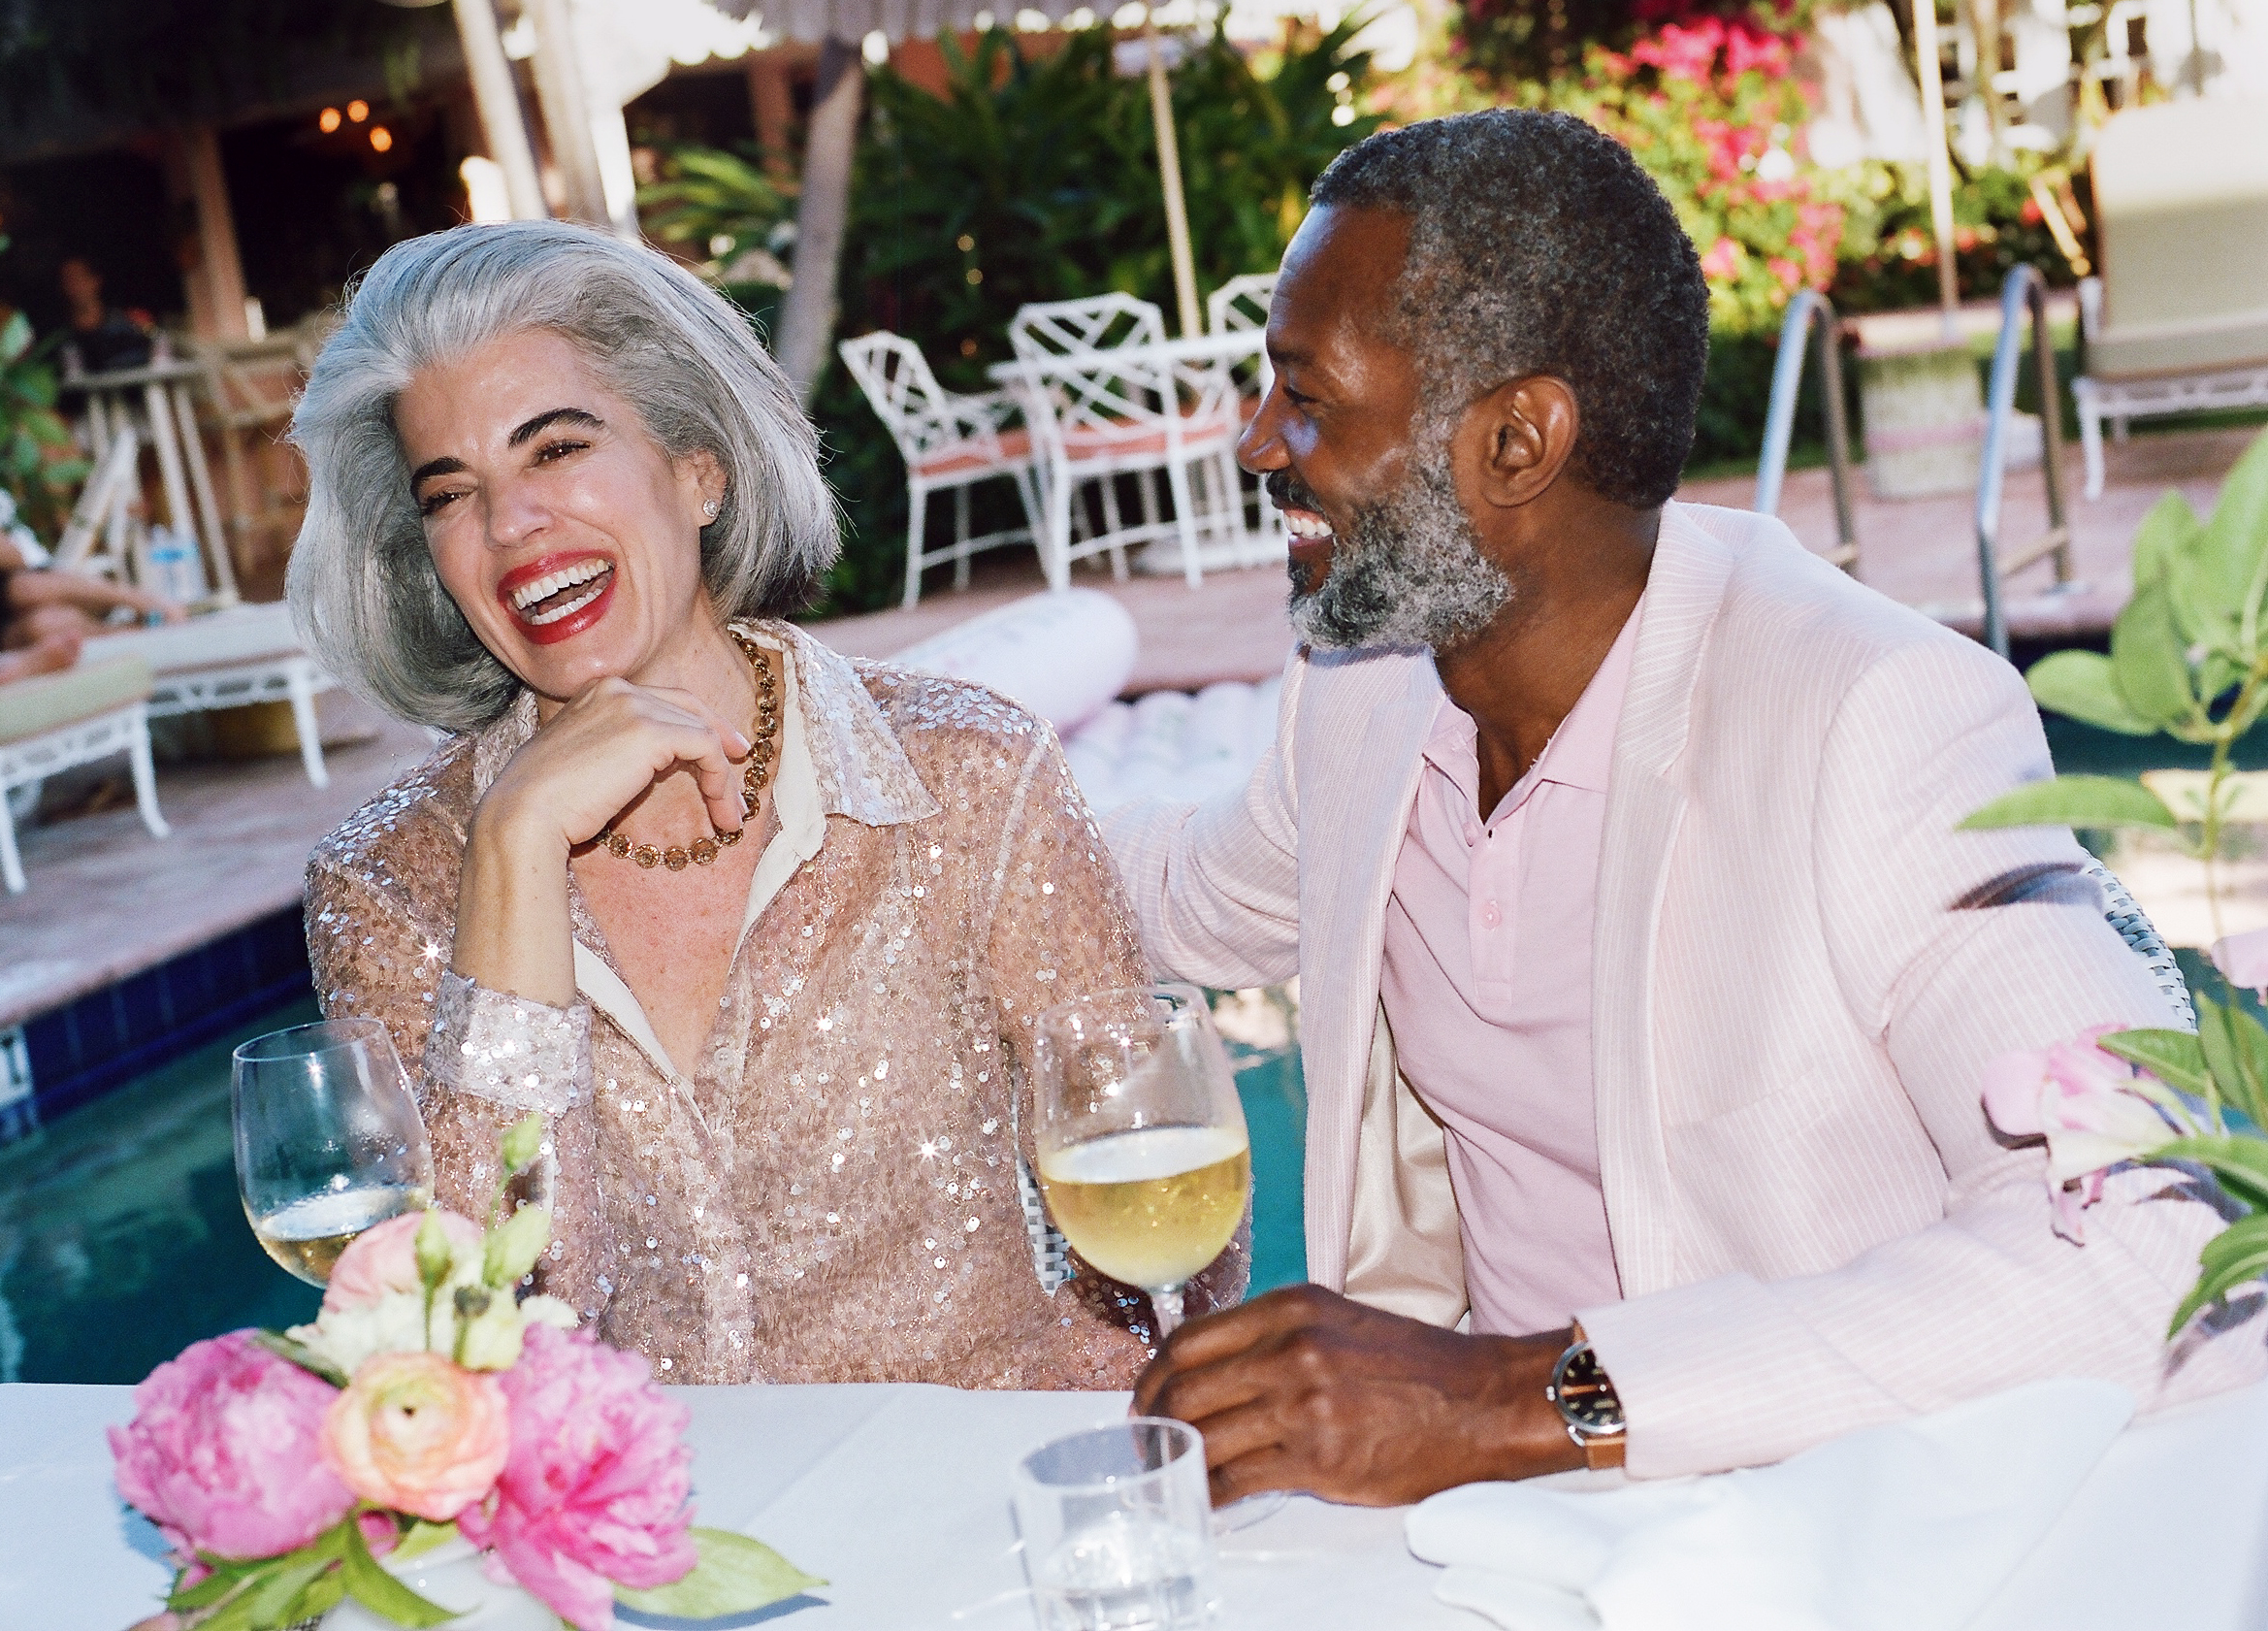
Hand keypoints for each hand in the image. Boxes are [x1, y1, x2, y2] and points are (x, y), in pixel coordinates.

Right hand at [473, 675, 752, 857]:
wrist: (523, 815)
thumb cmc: (545, 804)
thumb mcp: (584, 763)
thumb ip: (617, 750)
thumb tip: (654, 766)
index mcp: (597, 691)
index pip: (662, 699)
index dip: (696, 722)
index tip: (718, 750)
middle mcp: (618, 689)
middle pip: (688, 705)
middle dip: (719, 734)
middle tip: (740, 763)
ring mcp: (634, 706)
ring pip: (702, 733)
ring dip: (723, 777)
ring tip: (732, 815)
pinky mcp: (651, 732)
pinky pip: (705, 750)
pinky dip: (721, 782)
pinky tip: (723, 813)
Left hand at [1130, 1284, 1581, 1505]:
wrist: (1481, 1401)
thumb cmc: (1413, 1366)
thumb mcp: (1337, 1321)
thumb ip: (1275, 1335)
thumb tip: (1209, 1368)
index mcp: (1290, 1308)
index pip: (1190, 1341)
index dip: (1156, 1375)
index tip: (1147, 1397)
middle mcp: (1290, 1349)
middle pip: (1187, 1388)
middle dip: (1156, 1420)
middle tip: (1149, 1440)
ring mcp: (1303, 1404)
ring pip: (1208, 1435)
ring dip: (1181, 1459)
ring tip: (1171, 1472)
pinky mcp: (1319, 1458)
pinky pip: (1240, 1480)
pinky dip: (1213, 1494)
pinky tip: (1207, 1500)